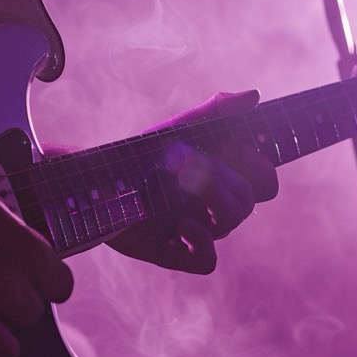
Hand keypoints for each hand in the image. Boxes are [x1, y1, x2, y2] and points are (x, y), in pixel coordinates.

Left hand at [106, 90, 277, 273]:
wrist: (93, 181)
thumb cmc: (137, 154)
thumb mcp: (178, 129)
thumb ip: (215, 112)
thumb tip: (254, 95)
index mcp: (219, 176)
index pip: (263, 179)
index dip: (259, 168)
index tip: (237, 151)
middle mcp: (211, 204)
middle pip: (248, 201)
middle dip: (227, 180)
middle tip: (196, 165)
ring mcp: (195, 229)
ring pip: (230, 224)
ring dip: (213, 201)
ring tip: (184, 185)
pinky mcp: (175, 253)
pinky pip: (207, 261)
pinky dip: (202, 243)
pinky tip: (182, 224)